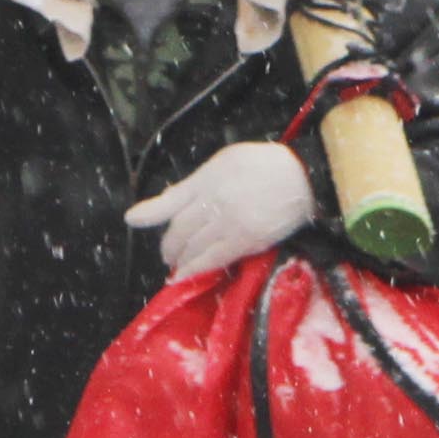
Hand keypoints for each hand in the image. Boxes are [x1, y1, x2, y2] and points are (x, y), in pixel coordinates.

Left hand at [126, 140, 316, 277]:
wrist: (305, 177)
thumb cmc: (265, 166)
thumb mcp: (225, 162)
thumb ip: (196, 183)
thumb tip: (171, 199)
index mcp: (209, 177)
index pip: (172, 199)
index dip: (151, 213)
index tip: (133, 220)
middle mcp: (215, 198)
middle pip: (180, 228)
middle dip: (169, 244)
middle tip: (168, 254)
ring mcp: (230, 220)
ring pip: (193, 246)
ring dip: (180, 259)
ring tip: (177, 266)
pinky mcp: (246, 239)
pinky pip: (213, 259)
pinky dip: (196, 269)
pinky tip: (186, 275)